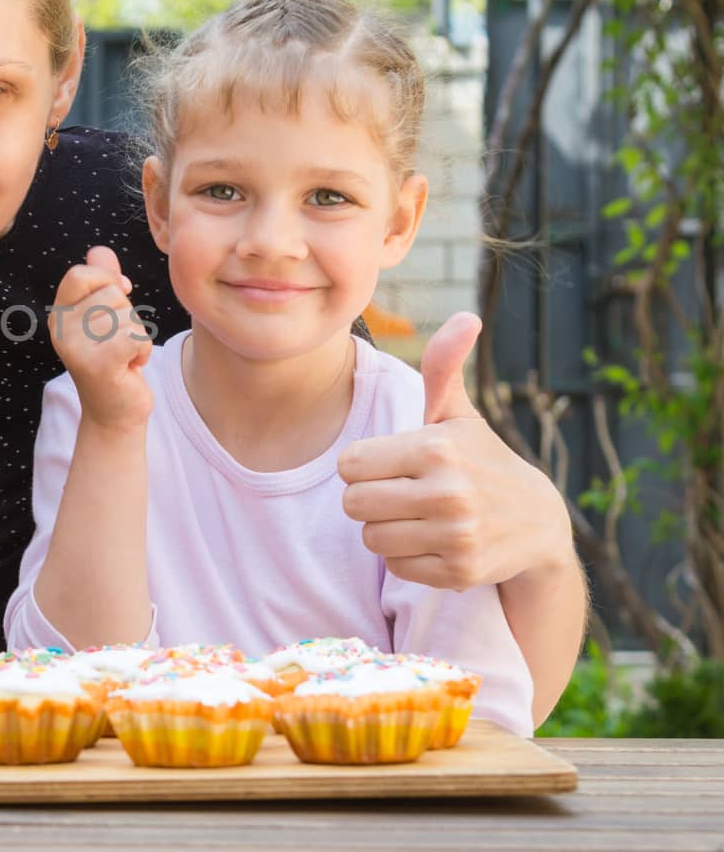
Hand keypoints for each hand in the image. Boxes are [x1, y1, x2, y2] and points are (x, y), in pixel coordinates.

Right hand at [48, 246, 153, 428]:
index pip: (80, 274)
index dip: (107, 279)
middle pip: (111, 295)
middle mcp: (60, 330)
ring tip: (124, 356)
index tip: (121, 295)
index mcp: (59, 314)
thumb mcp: (106, 318)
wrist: (114, 413)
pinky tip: (132, 366)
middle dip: (128, 316)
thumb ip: (103, 283)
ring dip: (138, 336)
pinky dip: (143, 351)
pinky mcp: (96, 366)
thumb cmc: (114, 361)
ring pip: (127, 317)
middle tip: (118, 343)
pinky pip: (135, 337)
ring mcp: (75, 349)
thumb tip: (99, 251)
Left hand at [339, 312, 572, 589]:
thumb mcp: (458, 415)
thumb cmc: (481, 460)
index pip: (348, 464)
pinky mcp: (460, 571)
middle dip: (369, 499)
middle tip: (400, 492)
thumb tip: (465, 316)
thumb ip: (442, 367)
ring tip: (418, 516)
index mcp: (436, 448)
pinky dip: (408, 558)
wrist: (539, 523)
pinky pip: (396, 567)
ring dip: (386, 529)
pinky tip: (435, 540)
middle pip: (352, 504)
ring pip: (370, 538)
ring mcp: (456, 535)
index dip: (363, 465)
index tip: (390, 464)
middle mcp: (447, 492)